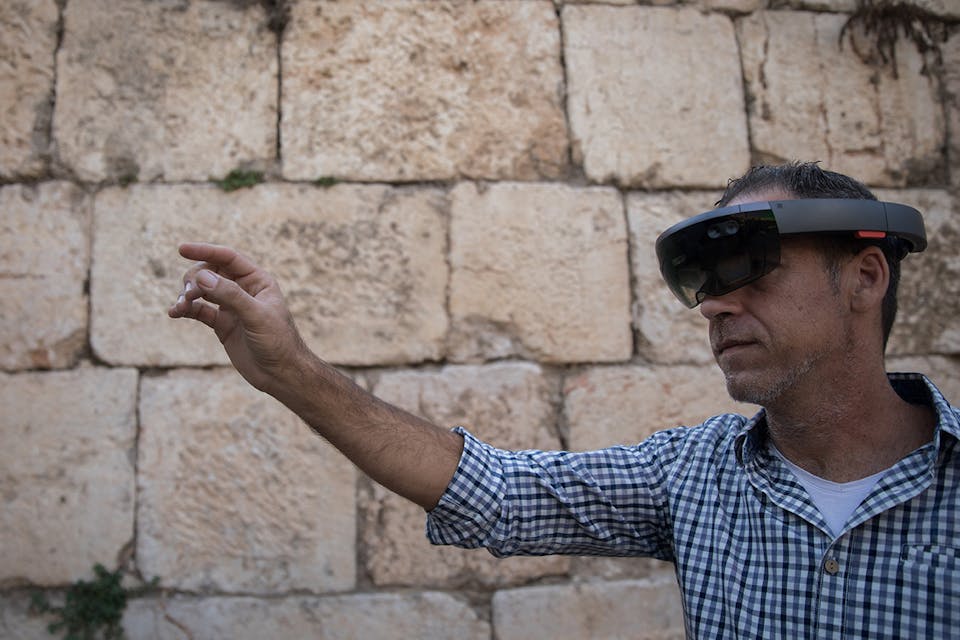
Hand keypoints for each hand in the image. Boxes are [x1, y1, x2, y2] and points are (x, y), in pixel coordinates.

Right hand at [168, 243, 306, 393]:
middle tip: (189, 294)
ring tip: (180, 307)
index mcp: (258, 281)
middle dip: (195, 279)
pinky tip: (174, 313)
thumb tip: (202, 276)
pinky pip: (199, 311)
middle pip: (211, 272)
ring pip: (202, 290)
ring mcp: (231, 307)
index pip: (228, 258)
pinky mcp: (222, 324)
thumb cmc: (278, 342)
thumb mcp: (256, 316)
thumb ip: (230, 295)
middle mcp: (243, 290)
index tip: (182, 250)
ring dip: (188, 295)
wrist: (281, 374)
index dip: (205, 251)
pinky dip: (186, 310)